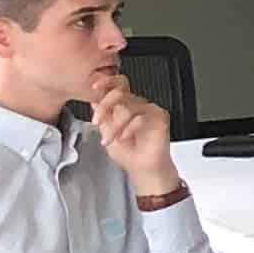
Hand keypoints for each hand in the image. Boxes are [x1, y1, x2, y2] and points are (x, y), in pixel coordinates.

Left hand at [91, 75, 183, 198]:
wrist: (144, 170)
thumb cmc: (128, 154)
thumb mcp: (106, 133)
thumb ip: (102, 116)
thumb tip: (93, 100)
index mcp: (124, 105)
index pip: (116, 86)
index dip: (105, 82)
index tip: (93, 86)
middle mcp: (137, 105)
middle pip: (120, 91)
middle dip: (105, 105)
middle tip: (97, 121)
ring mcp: (149, 110)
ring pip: (128, 105)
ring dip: (115, 125)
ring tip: (110, 139)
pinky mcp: (160, 117)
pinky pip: (141, 116)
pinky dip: (128, 128)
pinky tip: (124, 139)